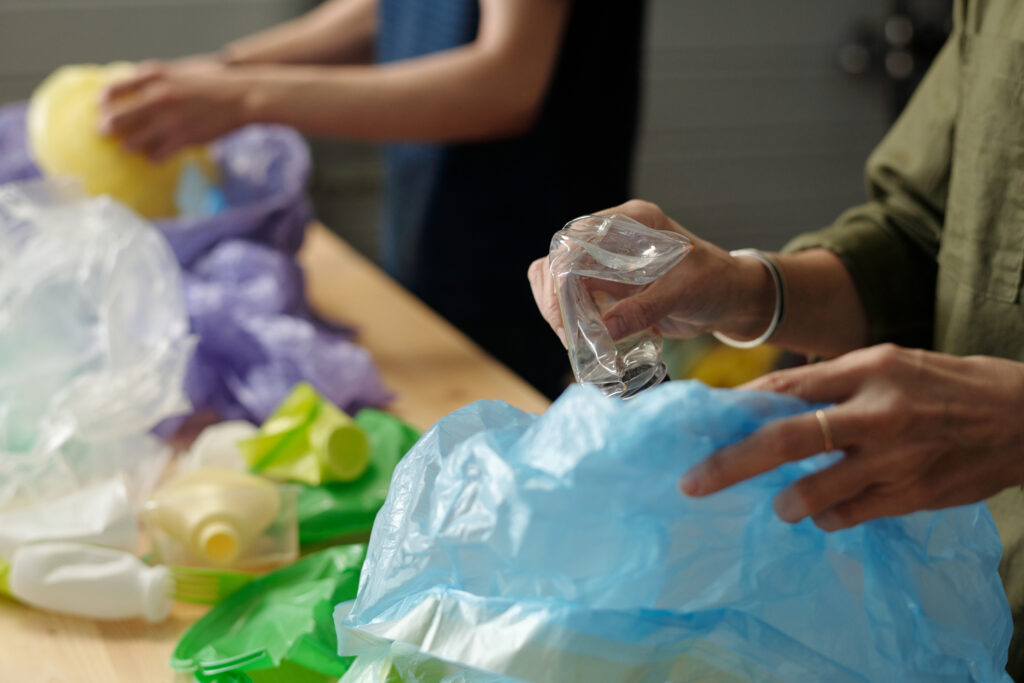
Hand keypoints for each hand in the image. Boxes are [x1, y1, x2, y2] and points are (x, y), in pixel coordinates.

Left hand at [98, 60, 251, 160]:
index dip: (104, 101)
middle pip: (116, 119)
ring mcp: (169, 121)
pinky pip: (156, 156)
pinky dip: (152, 157)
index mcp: (154, 76)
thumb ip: (156, 77)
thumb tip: (135, 86)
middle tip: (106, 133)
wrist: (242, 96)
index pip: (113, 89)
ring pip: (133, 142)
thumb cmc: (214, 81)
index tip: (102, 107)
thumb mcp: (180, 69)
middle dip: (107, 128)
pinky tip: (154, 155)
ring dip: (129, 146)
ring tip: (130, 147)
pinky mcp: (183, 139)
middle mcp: (157, 97)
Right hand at [527, 200, 776, 346]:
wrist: (733, 297)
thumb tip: (604, 330)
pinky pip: (575, 299)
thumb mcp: (684, 293)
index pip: (576, 238)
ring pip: (559, 279)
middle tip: (566, 334)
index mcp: (631, 223)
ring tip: (575, 342)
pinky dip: (572, 321)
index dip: (561, 273)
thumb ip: (644, 309)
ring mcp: (607, 262)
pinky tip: (585, 342)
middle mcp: (613, 237)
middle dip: (553, 297)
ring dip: (559, 311)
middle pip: (558, 258)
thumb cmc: (717, 283)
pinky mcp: (608, 286)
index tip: (564, 311)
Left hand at [679, 344, 1023, 529]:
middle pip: (785, 439)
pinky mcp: (910, 497)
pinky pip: (846, 516)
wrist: (1023, 418)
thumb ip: (828, 382)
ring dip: (785, 502)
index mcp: (866, 369)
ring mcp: (893, 459)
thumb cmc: (943, 385)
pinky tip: (829, 508)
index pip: (784, 387)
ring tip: (782, 503)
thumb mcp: (887, 362)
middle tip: (693, 483)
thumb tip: (761, 403)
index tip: (699, 425)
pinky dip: (826, 516)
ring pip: (812, 492)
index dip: (736, 408)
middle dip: (731, 463)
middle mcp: (875, 412)